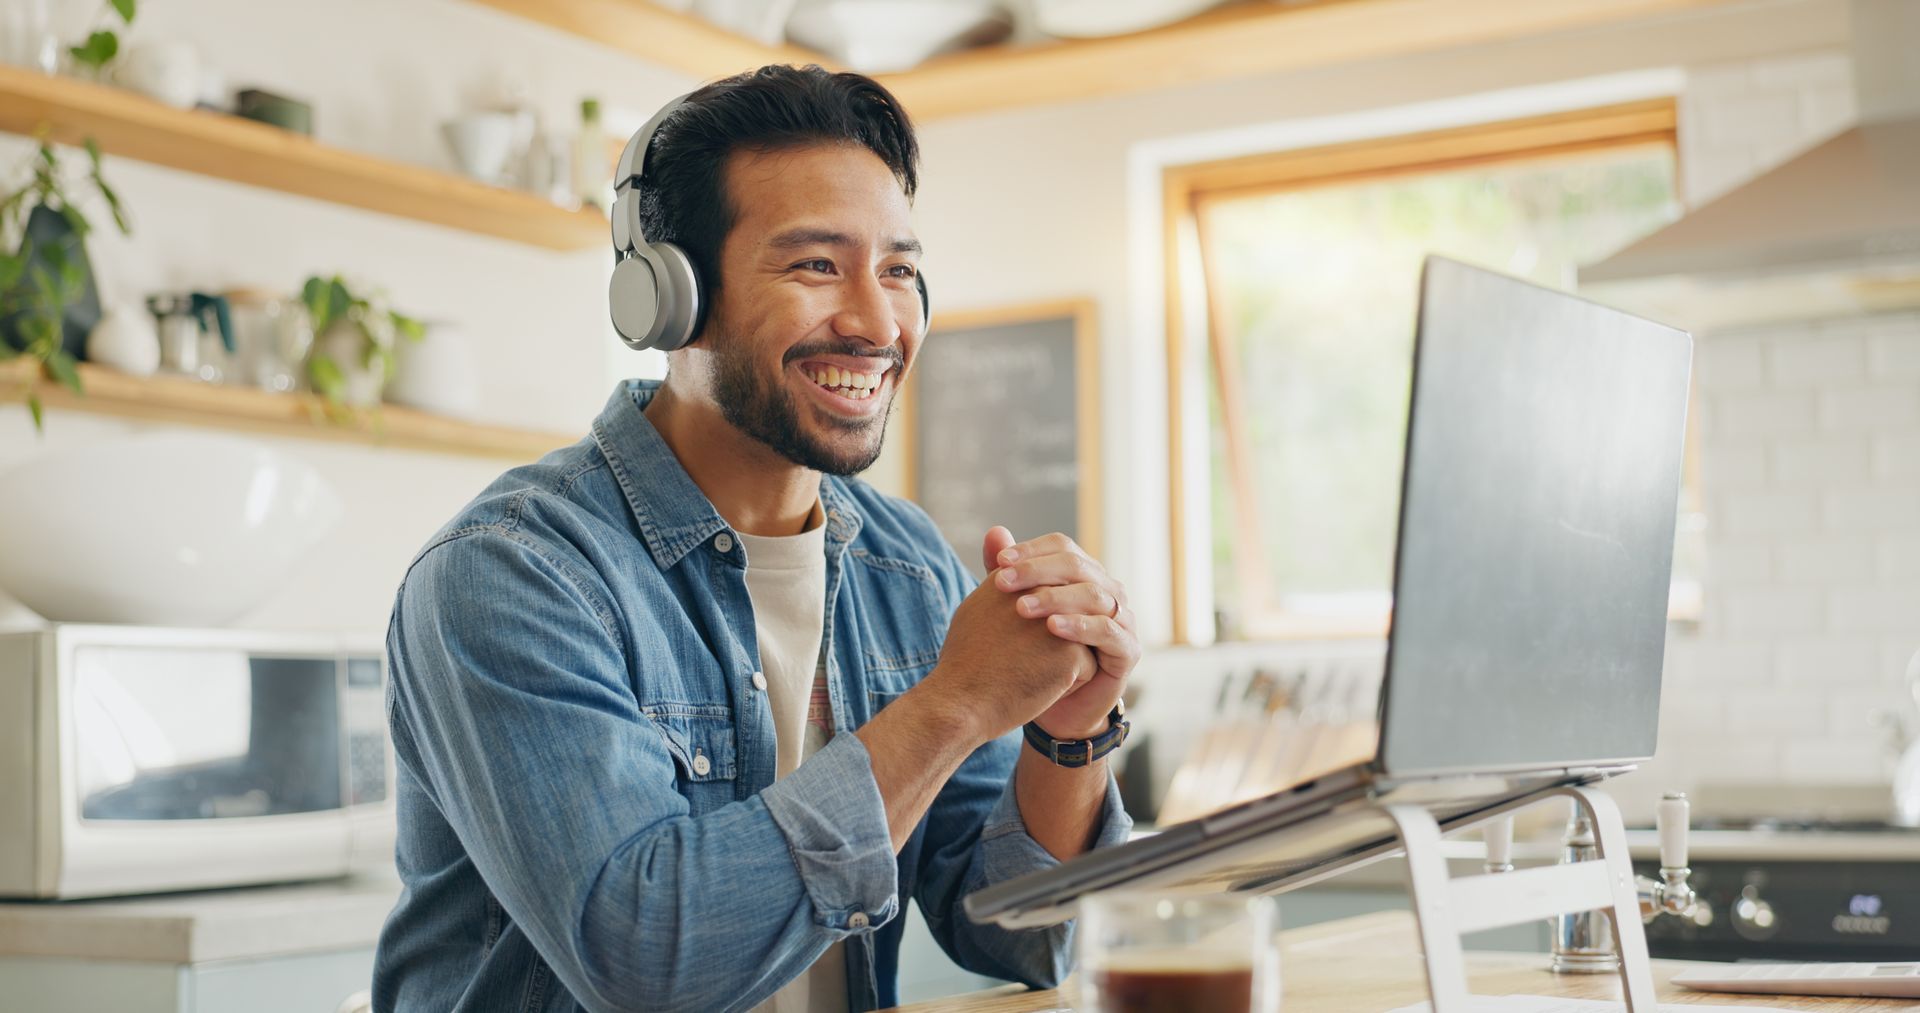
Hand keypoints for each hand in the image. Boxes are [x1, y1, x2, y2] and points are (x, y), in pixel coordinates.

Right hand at [919, 563, 1097, 745]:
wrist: (961, 704)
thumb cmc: (966, 660)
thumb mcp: (979, 604)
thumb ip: (999, 569)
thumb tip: (1001, 529)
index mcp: (1014, 578)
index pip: (1047, 598)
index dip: (1034, 630)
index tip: (1009, 644)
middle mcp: (1039, 593)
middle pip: (1067, 618)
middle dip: (1051, 643)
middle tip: (1017, 661)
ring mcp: (1058, 622)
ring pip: (1079, 642)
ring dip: (1061, 661)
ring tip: (1029, 673)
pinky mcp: (1072, 653)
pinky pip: (1087, 667)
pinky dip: (1069, 682)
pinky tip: (1040, 687)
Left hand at [982, 527, 1138, 740]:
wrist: (1054, 709)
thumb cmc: (1034, 656)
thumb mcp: (1016, 613)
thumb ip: (1008, 574)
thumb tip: (993, 531)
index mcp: (1084, 576)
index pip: (1062, 547)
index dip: (1032, 550)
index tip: (998, 562)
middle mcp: (1107, 591)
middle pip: (1078, 566)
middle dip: (1037, 571)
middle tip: (1002, 582)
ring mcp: (1122, 619)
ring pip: (1093, 595)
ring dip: (1055, 598)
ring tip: (1022, 608)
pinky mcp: (1128, 651)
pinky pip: (1108, 631)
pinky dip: (1080, 626)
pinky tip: (1052, 629)